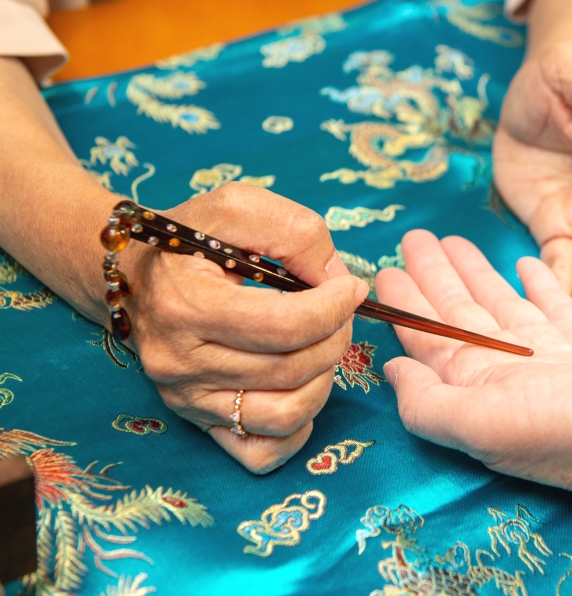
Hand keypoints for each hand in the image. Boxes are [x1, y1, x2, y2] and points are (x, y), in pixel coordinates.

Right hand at [118, 183, 366, 472]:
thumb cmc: (192, 239)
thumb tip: (338, 280)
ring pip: (284, 415)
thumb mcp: (239, 208)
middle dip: (335, 336)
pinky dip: (298, 428)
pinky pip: (262, 452)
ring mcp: (188, 399)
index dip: (334, 307)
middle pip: (291, 369)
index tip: (349, 287)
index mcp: (186, 305)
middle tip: (340, 311)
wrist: (134, 276)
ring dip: (325, 379)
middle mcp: (180, 363)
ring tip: (322, 344)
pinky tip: (302, 386)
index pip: (285, 326)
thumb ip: (296, 232)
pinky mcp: (199, 423)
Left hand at [375, 230, 571, 543]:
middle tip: (413, 238)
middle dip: (434, 277)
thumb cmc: (567, 430)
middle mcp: (508, 369)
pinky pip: (553, 301)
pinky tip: (522, 263)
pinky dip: (536, 282)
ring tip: (454, 241)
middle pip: (459, 313)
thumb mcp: (481, 423)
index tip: (383, 272)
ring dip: (475, 273)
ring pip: (501, 302)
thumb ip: (428, 401)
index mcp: (476, 386)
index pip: (429, 339)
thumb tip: (390, 371)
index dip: (405, 307)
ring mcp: (549, 353)